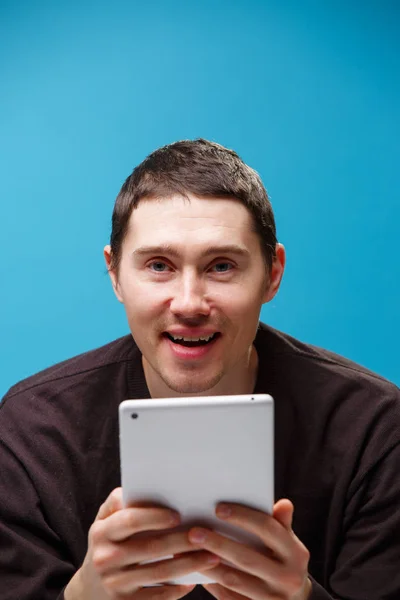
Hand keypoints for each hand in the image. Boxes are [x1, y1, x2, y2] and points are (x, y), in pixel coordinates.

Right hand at [65, 487, 219, 599]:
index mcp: (102, 532)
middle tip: (206, 534)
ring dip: (189, 564)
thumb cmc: (107, 543)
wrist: (89, 589)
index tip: (179, 515)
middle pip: (151, 548)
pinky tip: (195, 580)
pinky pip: (158, 596)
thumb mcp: (104, 521)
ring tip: (212, 556)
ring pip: (160, 573)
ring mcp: (116, 584)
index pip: (130, 521)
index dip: (155, 517)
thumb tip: (143, 486)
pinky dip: (178, 588)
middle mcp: (106, 558)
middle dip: (182, 541)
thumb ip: (119, 502)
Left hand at [189, 499, 310, 599]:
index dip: (243, 517)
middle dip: (218, 543)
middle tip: (194, 532)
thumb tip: (284, 503)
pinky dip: (212, 584)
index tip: (218, 509)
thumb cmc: (286, 561)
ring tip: (189, 551)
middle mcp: (287, 578)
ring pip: (234, 580)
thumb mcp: (289, 543)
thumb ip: (282, 523)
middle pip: (246, 557)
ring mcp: (272, 599)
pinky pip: (229, 598)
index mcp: (296, 554)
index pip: (267, 529)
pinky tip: (197, 571)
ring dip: (209, 565)